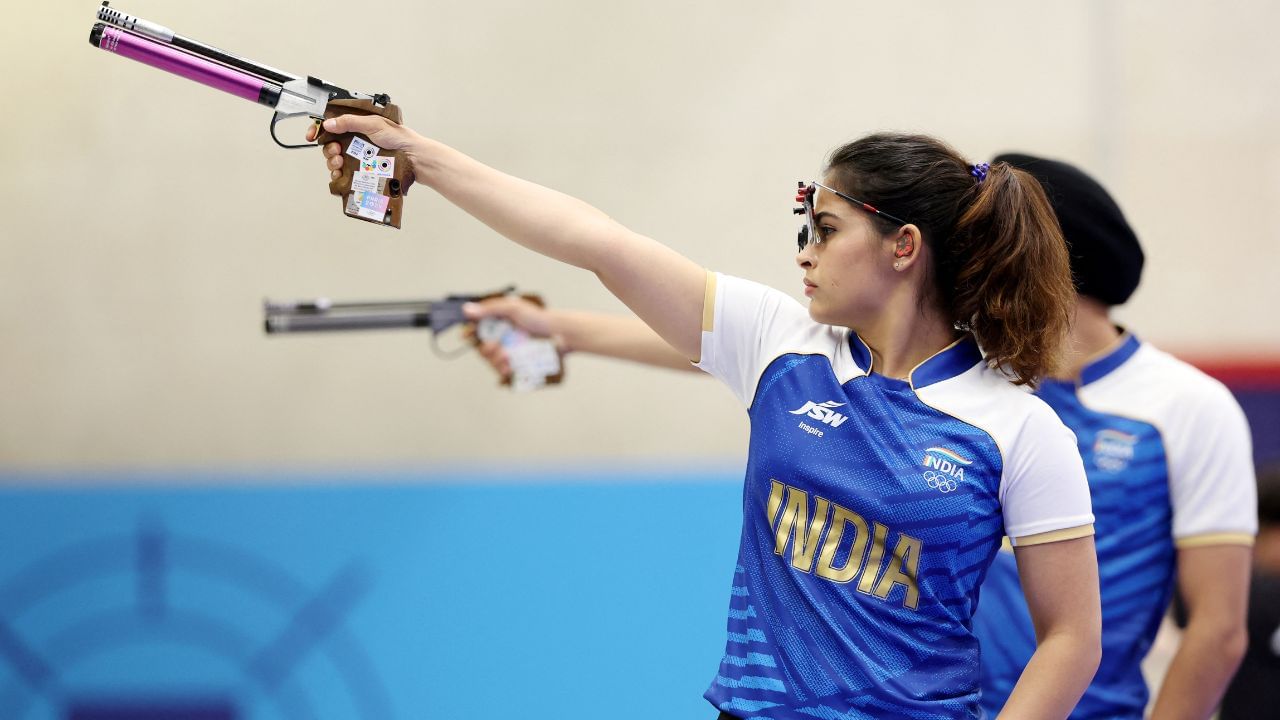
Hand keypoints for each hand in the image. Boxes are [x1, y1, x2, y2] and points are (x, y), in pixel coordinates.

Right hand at [305, 114, 422, 191]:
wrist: (413, 157)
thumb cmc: (398, 137)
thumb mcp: (373, 124)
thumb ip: (350, 122)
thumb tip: (329, 124)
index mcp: (357, 126)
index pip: (332, 125)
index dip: (319, 130)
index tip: (311, 136)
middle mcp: (355, 141)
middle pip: (330, 144)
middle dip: (328, 149)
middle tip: (335, 152)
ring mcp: (357, 157)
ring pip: (334, 160)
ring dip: (332, 162)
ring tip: (339, 163)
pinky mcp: (361, 171)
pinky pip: (343, 174)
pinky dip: (337, 175)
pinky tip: (339, 174)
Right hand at [462, 296, 564, 380]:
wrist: (559, 334)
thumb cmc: (538, 318)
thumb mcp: (513, 308)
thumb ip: (490, 309)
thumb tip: (466, 310)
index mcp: (498, 323)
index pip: (476, 330)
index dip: (469, 334)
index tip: (466, 336)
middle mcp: (502, 339)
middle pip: (482, 349)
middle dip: (486, 350)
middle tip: (495, 348)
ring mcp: (509, 353)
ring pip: (491, 362)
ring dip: (495, 361)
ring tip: (506, 358)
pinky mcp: (517, 365)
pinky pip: (503, 372)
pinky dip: (503, 371)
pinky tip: (508, 368)